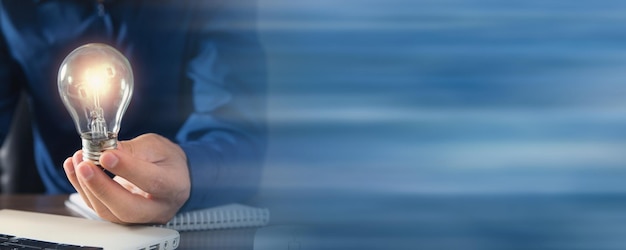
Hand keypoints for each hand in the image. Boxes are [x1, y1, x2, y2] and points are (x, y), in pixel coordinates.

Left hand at [63, 133, 190, 223]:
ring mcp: (139, 217)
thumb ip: (133, 149)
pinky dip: (83, 189)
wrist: (172, 176)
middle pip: (127, 208)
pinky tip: (75, 169)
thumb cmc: (167, 161)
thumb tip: (105, 151)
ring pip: (109, 212)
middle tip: (85, 166)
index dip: (127, 170)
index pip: (152, 182)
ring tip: (78, 162)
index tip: (106, 155)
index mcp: (173, 186)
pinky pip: (98, 208)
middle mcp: (158, 208)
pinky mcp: (121, 218)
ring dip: (88, 187)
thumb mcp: (156, 146)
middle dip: (101, 188)